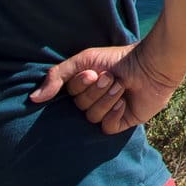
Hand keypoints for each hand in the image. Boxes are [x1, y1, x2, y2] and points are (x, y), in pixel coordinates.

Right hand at [30, 42, 181, 134]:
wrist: (152, 65)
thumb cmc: (120, 59)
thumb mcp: (85, 60)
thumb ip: (57, 76)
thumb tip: (33, 99)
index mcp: (85, 85)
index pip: (70, 94)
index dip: (80, 85)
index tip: (93, 73)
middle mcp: (95, 99)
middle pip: (80, 106)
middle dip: (96, 91)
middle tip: (111, 78)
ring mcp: (109, 111)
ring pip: (92, 117)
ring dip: (107, 99)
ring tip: (121, 86)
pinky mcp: (123, 121)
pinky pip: (107, 127)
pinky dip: (114, 114)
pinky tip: (125, 102)